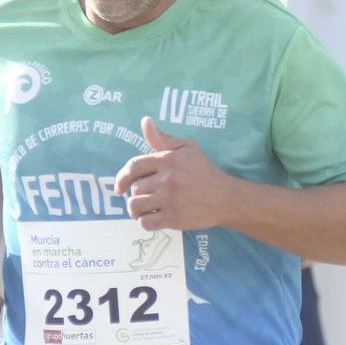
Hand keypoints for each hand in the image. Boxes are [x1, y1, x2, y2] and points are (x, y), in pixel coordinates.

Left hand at [113, 117, 239, 231]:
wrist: (225, 198)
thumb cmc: (203, 171)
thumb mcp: (187, 148)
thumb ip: (163, 138)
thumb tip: (145, 121)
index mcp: (168, 159)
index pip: (133, 167)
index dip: (122, 178)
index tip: (120, 187)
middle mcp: (168, 179)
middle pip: (135, 188)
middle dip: (136, 194)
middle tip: (146, 197)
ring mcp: (170, 200)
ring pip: (136, 206)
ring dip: (136, 210)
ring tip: (145, 209)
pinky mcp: (174, 218)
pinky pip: (146, 223)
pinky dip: (145, 222)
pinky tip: (153, 218)